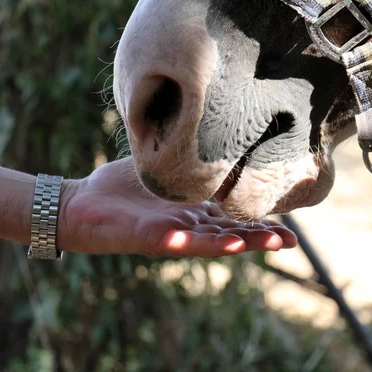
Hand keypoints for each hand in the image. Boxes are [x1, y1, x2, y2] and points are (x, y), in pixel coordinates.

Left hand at [57, 157, 296, 256]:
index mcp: (191, 211)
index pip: (232, 216)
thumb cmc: (118, 187)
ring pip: (215, 241)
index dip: (259, 218)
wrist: (79, 204)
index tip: (289, 216)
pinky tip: (231, 243)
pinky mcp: (151, 238)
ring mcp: (171, 233)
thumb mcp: (159, 168)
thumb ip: (182, 157)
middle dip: (262, 237)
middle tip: (292, 241)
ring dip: (245, 243)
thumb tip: (205, 127)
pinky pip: (181, 240)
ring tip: (275, 243)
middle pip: (232, 233)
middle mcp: (187, 225)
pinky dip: (205, 241)